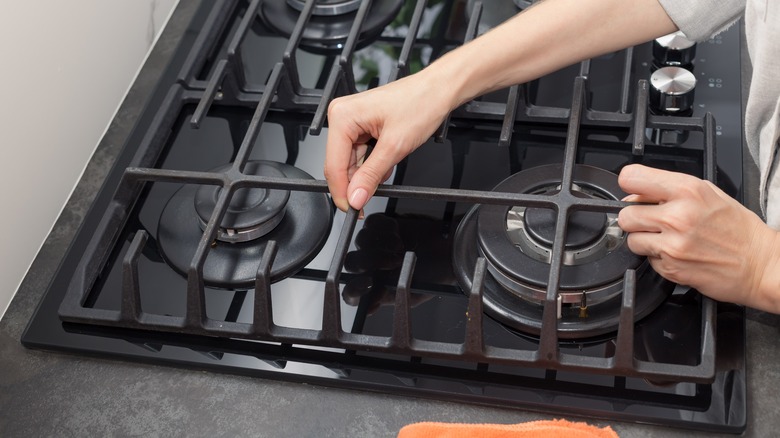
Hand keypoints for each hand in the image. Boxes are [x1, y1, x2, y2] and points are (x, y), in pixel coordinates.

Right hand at [324, 72, 452, 211]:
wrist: (438, 90)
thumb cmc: (421, 103)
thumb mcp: (395, 146)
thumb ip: (371, 175)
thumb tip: (356, 197)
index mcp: (342, 116)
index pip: (333, 165)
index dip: (342, 192)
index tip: (353, 210)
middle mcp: (342, 116)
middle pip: (340, 165)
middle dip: (356, 183)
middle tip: (370, 199)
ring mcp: (351, 120)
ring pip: (351, 162)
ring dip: (367, 173)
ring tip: (388, 166)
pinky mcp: (361, 125)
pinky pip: (360, 154)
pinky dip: (373, 164)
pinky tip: (387, 160)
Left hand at [617, 164, 779, 311]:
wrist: (760, 264)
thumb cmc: (737, 229)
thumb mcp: (708, 193)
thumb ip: (669, 189)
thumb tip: (635, 194)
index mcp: (687, 190)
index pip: (632, 177)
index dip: (629, 185)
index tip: (632, 190)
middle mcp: (677, 216)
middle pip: (625, 214)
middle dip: (635, 219)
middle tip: (653, 222)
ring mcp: (673, 244)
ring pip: (631, 239)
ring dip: (644, 240)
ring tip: (668, 239)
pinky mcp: (670, 267)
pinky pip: (646, 260)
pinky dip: (658, 258)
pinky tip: (678, 254)